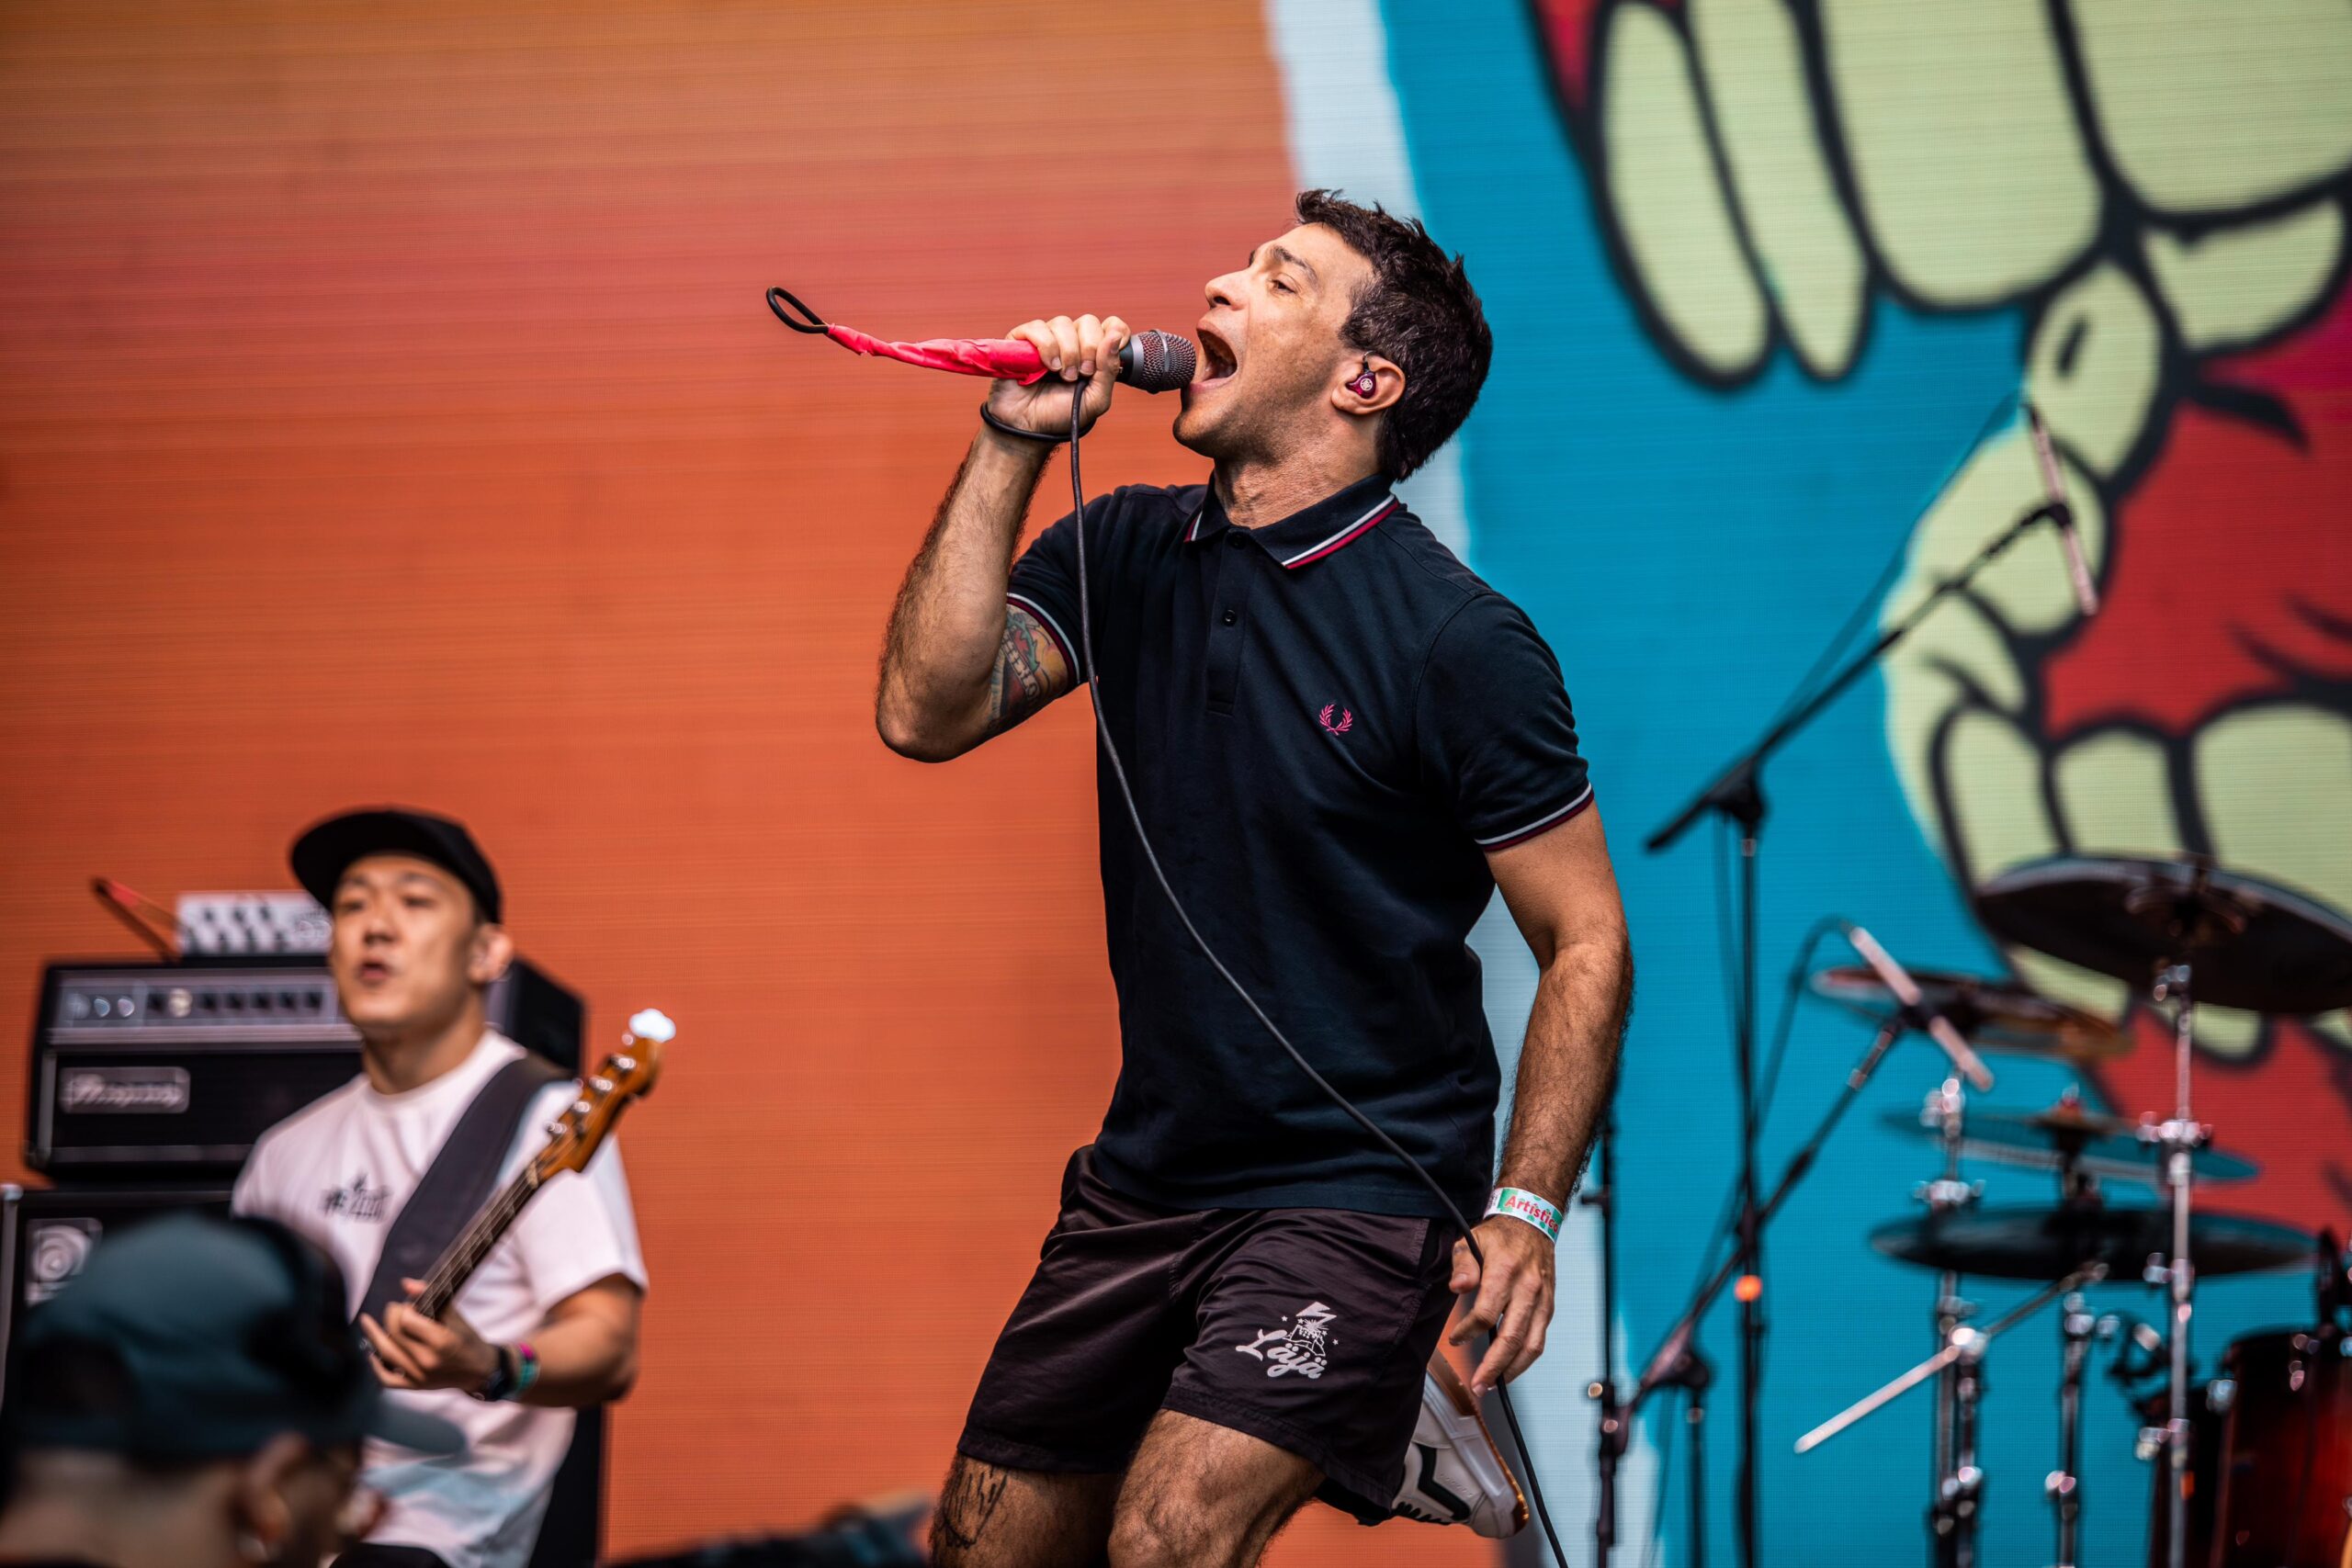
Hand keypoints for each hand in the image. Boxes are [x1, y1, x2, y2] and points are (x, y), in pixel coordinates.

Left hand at [358, 1277, 501, 1393]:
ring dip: (374, 1335)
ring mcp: (419, 1376)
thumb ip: (432, 1298)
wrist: (480, 1371)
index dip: (403, 1309)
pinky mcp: (414, 1387)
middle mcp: (427, 1360)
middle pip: (394, 1334)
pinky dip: (376, 1366)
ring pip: (385, 1354)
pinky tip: (371, 1353)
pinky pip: (387, 1379)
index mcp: (441, 1341)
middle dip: (390, 1317)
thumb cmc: (468, 1339)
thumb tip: (405, 1283)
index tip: (408, 1304)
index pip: (406, 1320)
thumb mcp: (456, 1316)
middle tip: (395, 1309)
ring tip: (366, 1322)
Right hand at [985, 313, 1129, 439]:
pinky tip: (1045, 367)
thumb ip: (1109, 369)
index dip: (1115, 331)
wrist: (1028, 427)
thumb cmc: (1060, 415)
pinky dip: (1046, 347)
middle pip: (1088, 321)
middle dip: (1089, 348)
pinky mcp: (1022, 339)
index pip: (1110, 325)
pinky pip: (1038, 327)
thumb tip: (1114, 335)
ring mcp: (1046, 338)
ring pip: (1063, 323)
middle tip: (1081, 373)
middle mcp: (1070, 341)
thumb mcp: (1095, 399)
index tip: (1116, 347)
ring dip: (1067, 352)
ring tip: (1061, 375)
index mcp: (1092, 353)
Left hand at [1447, 1217, 1555, 1395]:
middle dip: (1493, 1367)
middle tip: (1477, 1385)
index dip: (1468, 1332)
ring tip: (1494, 1384)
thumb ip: (1463, 1264)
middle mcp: (1528, 1289)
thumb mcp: (1472, 1239)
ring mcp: (1542, 1300)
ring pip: (1531, 1345)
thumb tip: (1457, 1288)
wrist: (1532, 1223)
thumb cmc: (1499, 1236)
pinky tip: (1510, 1368)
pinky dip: (1525, 1358)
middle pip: (1512, 1337)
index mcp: (1506, 1271)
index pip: (1486, 1313)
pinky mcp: (1549, 1307)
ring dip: (1513, 1370)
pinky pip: (1539, 1339)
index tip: (1455, 1340)